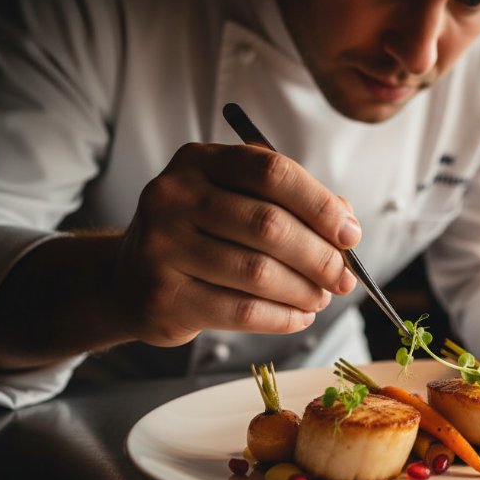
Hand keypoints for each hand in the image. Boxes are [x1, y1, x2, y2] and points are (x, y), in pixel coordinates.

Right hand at [114, 142, 359, 345]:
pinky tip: (299, 317)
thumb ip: (291, 204)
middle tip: (344, 278)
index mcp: (198, 161)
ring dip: (304, 291)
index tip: (349, 234)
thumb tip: (346, 225)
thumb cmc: (201, 234)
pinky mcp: (162, 296)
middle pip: (268, 225)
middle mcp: (172, 196)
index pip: (271, 172)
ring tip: (321, 298)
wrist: (129, 278)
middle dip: (319, 256)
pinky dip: (282, 317)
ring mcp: (161, 247)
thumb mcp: (237, 202)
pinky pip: (241, 311)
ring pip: (258, 273)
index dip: (319, 204)